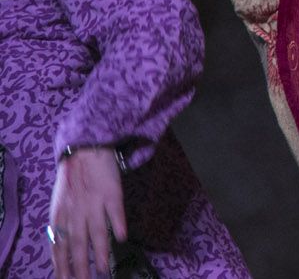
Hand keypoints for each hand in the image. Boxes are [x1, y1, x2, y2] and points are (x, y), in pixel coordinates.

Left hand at [49, 147, 125, 278]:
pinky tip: (121, 238)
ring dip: (99, 253)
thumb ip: (62, 225)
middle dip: (80, 267)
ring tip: (102, 270)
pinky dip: (118, 225)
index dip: (61, 266)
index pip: (59, 247)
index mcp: (59, 215)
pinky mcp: (112, 192)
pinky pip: (115, 211)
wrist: (84, 150)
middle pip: (77, 245)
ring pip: (96, 232)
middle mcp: (75, 212)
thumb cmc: (72, 178)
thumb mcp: (59, 204)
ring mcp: (94, 202)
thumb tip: (64, 249)